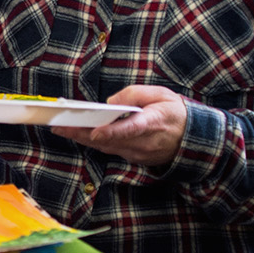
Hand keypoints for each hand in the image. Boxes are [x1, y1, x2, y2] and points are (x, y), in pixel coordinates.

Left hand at [52, 84, 187, 166]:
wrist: (195, 138)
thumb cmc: (175, 111)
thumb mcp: (160, 94)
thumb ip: (134, 94)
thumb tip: (109, 102)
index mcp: (154, 123)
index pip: (130, 129)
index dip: (111, 132)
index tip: (94, 132)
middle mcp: (145, 143)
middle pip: (109, 140)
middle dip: (82, 133)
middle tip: (58, 126)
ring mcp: (140, 154)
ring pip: (106, 147)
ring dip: (83, 139)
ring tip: (61, 128)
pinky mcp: (136, 159)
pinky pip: (112, 150)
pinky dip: (96, 142)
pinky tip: (79, 134)